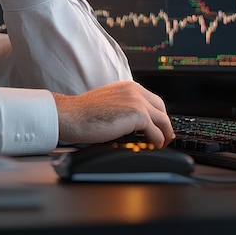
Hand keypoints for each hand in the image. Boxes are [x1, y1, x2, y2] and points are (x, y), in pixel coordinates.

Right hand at [52, 81, 174, 148]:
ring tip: (158, 146)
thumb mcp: (107, 102)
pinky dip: (156, 143)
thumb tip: (133, 122)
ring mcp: (137, 101)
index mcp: (127, 87)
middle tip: (162, 139)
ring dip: (163, 136)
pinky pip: (157, 133)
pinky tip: (150, 147)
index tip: (158, 128)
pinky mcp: (138, 114)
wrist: (71, 115)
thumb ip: (122, 106)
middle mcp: (134, 90)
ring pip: (163, 121)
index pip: (153, 100)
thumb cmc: (82, 113)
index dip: (158, 116)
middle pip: (162, 109)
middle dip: (164, 125)